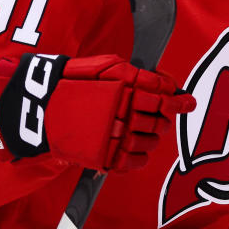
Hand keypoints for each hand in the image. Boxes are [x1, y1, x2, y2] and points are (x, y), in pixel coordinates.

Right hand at [0, 53, 194, 171]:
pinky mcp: (100, 156)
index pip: (163, 100)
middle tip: (164, 117)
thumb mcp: (111, 66)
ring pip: (148, 142)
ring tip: (150, 131)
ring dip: (154, 137)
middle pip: (159, 122)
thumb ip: (143, 76)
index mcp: (124, 92)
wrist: (39, 104)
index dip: (179, 102)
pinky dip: (141, 156)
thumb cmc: (77, 79)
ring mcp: (110, 137)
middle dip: (165, 119)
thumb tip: (170, 86)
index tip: (189, 103)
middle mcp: (120, 115)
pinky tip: (140, 148)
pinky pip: (132, 162)